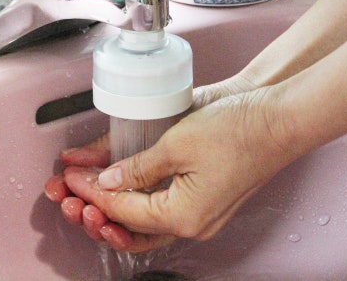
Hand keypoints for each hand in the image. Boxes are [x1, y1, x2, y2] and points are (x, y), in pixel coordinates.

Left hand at [44, 75, 265, 251]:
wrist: (277, 118)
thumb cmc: (239, 129)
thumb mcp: (176, 143)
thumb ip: (136, 166)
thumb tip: (106, 180)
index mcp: (184, 216)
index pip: (121, 210)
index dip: (89, 193)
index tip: (69, 176)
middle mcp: (193, 223)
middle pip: (130, 228)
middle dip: (95, 211)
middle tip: (69, 192)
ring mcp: (201, 213)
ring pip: (145, 224)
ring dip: (114, 211)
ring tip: (87, 195)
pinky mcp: (205, 198)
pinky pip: (163, 209)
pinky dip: (137, 201)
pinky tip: (121, 187)